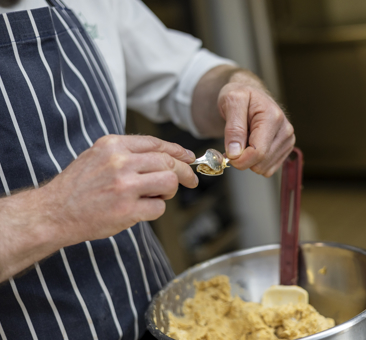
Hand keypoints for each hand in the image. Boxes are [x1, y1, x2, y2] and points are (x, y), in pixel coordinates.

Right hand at [41, 135, 196, 244]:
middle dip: (184, 172)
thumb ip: (128, 153)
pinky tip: (141, 210)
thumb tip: (164, 156)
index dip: (177, 151)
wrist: (53, 212)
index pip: (156, 143)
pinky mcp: (126, 210)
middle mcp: (120, 162)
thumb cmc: (77, 186)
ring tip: (156, 196)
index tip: (189, 158)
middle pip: (168, 162)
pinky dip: (155, 209)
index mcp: (113, 145)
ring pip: (169, 182)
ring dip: (169, 191)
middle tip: (191, 181)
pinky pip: (159, 207)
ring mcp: (124, 186)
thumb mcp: (98, 156)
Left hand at [218, 78, 294, 176]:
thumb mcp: (231, 102)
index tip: (227, 153)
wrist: (250, 95)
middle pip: (260, 163)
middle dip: (242, 159)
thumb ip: (233, 128)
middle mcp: (285, 130)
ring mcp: (288, 141)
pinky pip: (267, 169)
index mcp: (273, 117)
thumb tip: (235, 153)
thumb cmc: (240, 95)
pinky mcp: (285, 149)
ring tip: (245, 141)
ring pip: (264, 169)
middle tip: (234, 143)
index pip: (258, 152)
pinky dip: (256, 162)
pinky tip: (252, 146)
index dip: (238, 159)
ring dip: (249, 161)